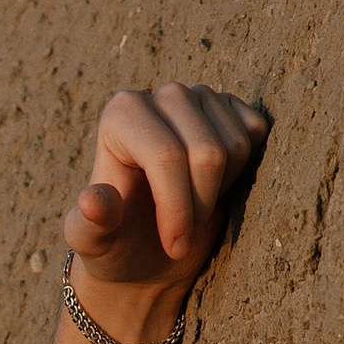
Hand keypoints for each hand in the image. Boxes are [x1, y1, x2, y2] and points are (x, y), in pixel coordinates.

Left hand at [59, 81, 270, 343]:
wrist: (148, 248)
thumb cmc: (117, 244)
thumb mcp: (93, 244)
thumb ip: (89, 225)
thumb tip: (93, 201)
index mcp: (121, 115)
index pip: (166, 157)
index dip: (177, 210)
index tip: (172, 246)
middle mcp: (162, 95)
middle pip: (207, 153)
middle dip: (200, 205)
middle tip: (182, 231)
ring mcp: (200, 96)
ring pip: (235, 147)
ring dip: (220, 191)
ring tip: (192, 205)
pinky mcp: (231, 107)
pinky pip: (255, 135)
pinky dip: (243, 170)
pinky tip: (214, 183)